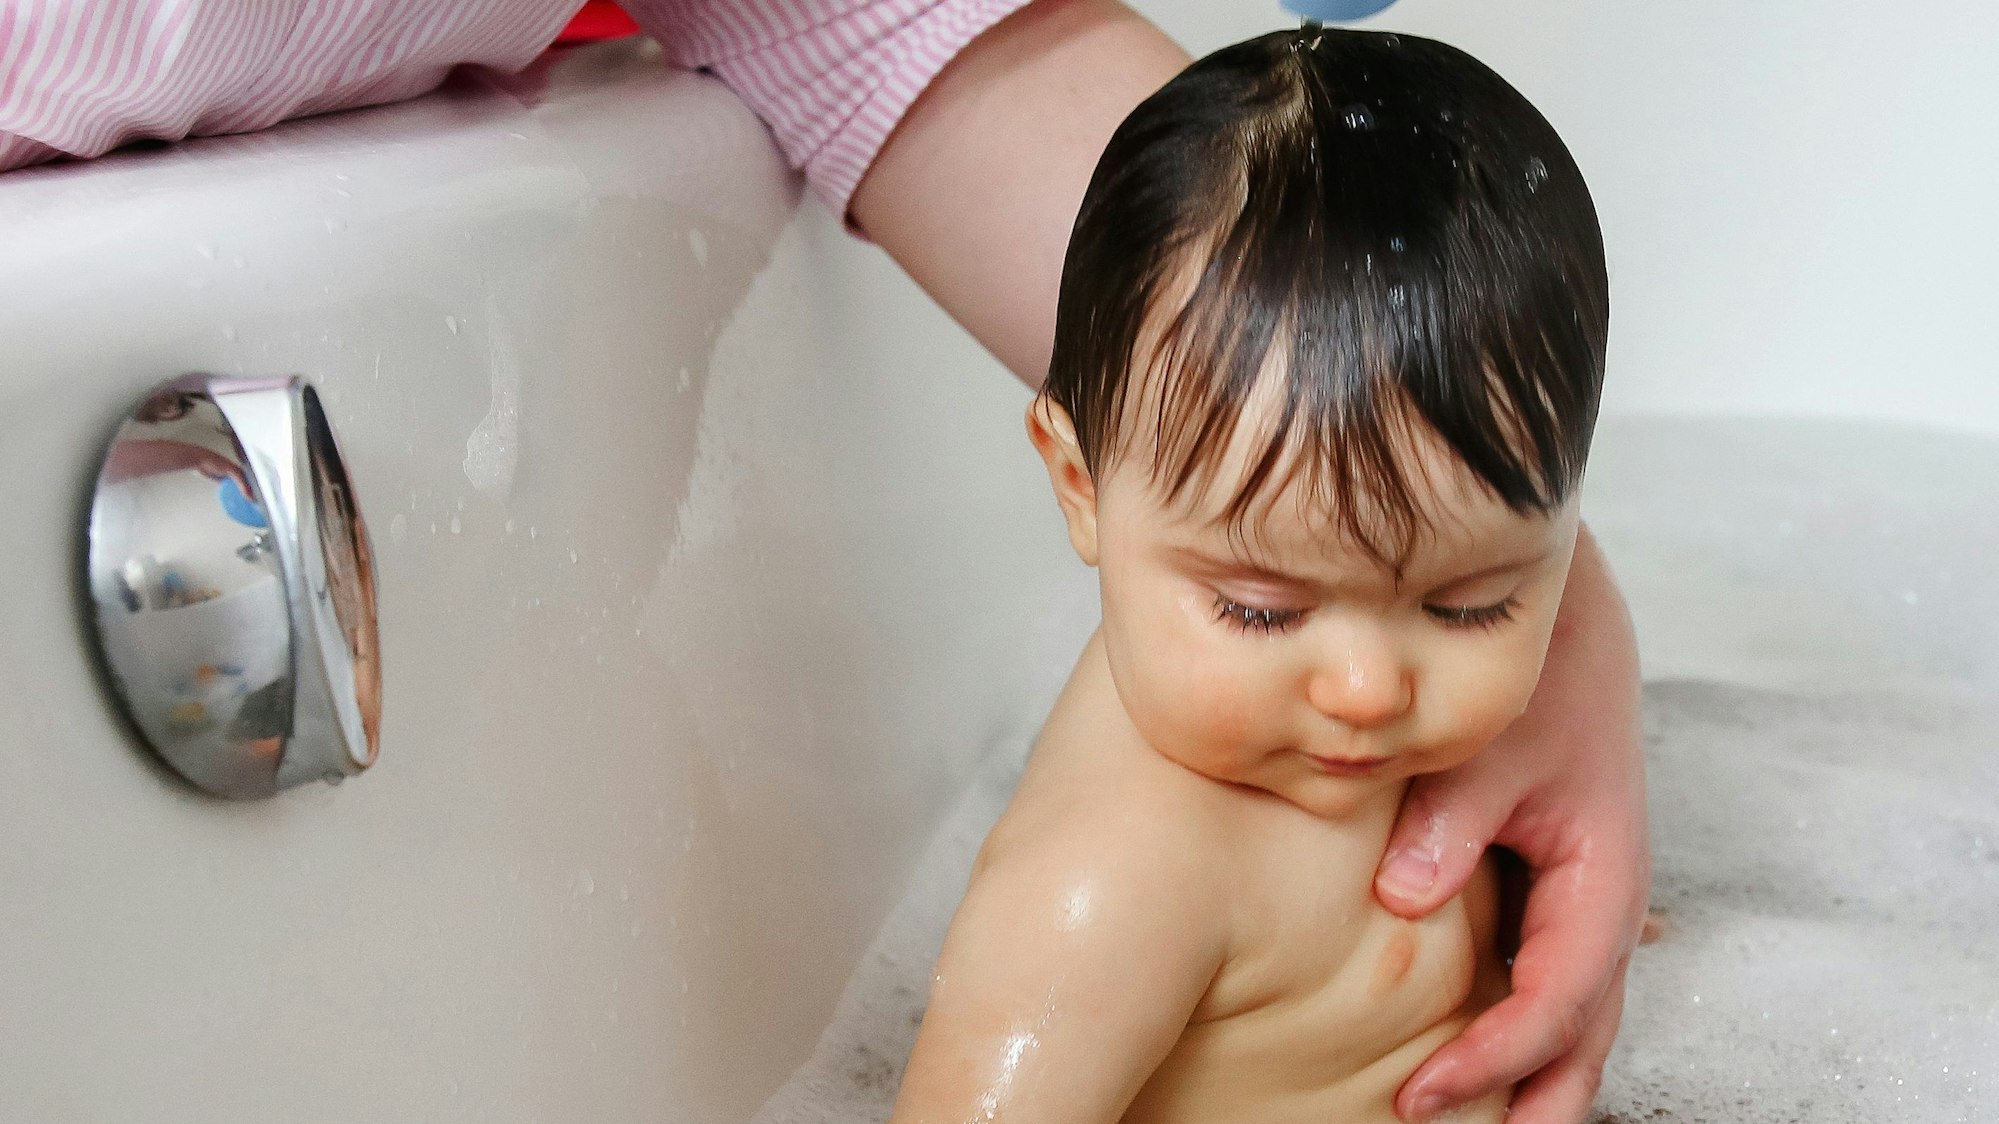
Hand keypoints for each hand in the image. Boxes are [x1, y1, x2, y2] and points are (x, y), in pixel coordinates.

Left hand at [1378, 525, 1650, 1122]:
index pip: (1551, 1001)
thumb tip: (1401, 901)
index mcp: (1602, 876)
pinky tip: (1475, 1047)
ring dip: (1538, 1073)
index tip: (1422, 1095)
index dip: (1492, 1058)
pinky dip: (1523, 1020)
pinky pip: (1548, 970)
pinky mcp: (1554, 879)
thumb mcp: (1490, 747)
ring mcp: (1583, 892)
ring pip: (1575, 1011)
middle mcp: (1604, 898)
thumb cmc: (1535, 680)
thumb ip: (1448, 826)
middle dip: (1538, 1100)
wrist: (1565, 621)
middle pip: (1585, 1032)